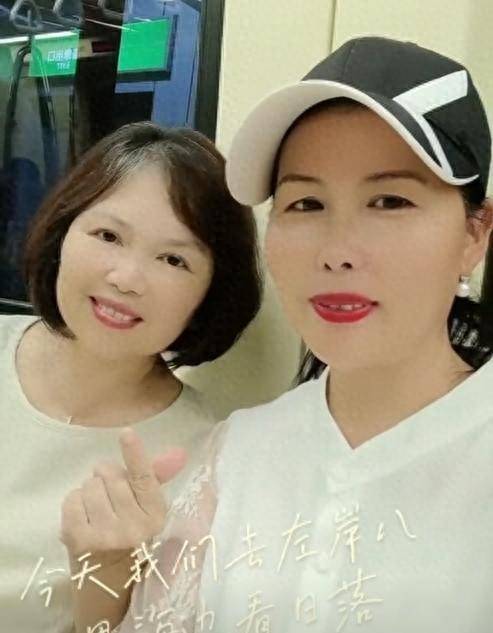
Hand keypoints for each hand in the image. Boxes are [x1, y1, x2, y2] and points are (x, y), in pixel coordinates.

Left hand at [60, 427, 186, 568]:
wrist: (108, 584)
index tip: (126, 433)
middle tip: (109, 493)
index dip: (134, 454)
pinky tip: (83, 518)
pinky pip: (72, 500)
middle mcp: (133, 527)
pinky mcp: (79, 541)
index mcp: (155, 516)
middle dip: (106, 476)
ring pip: (89, 486)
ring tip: (97, 508)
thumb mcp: (149, 509)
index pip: (144, 478)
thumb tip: (180, 452)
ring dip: (90, 491)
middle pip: (110, 476)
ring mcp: (106, 535)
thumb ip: (158, 477)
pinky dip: (74, 503)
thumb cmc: (131, 537)